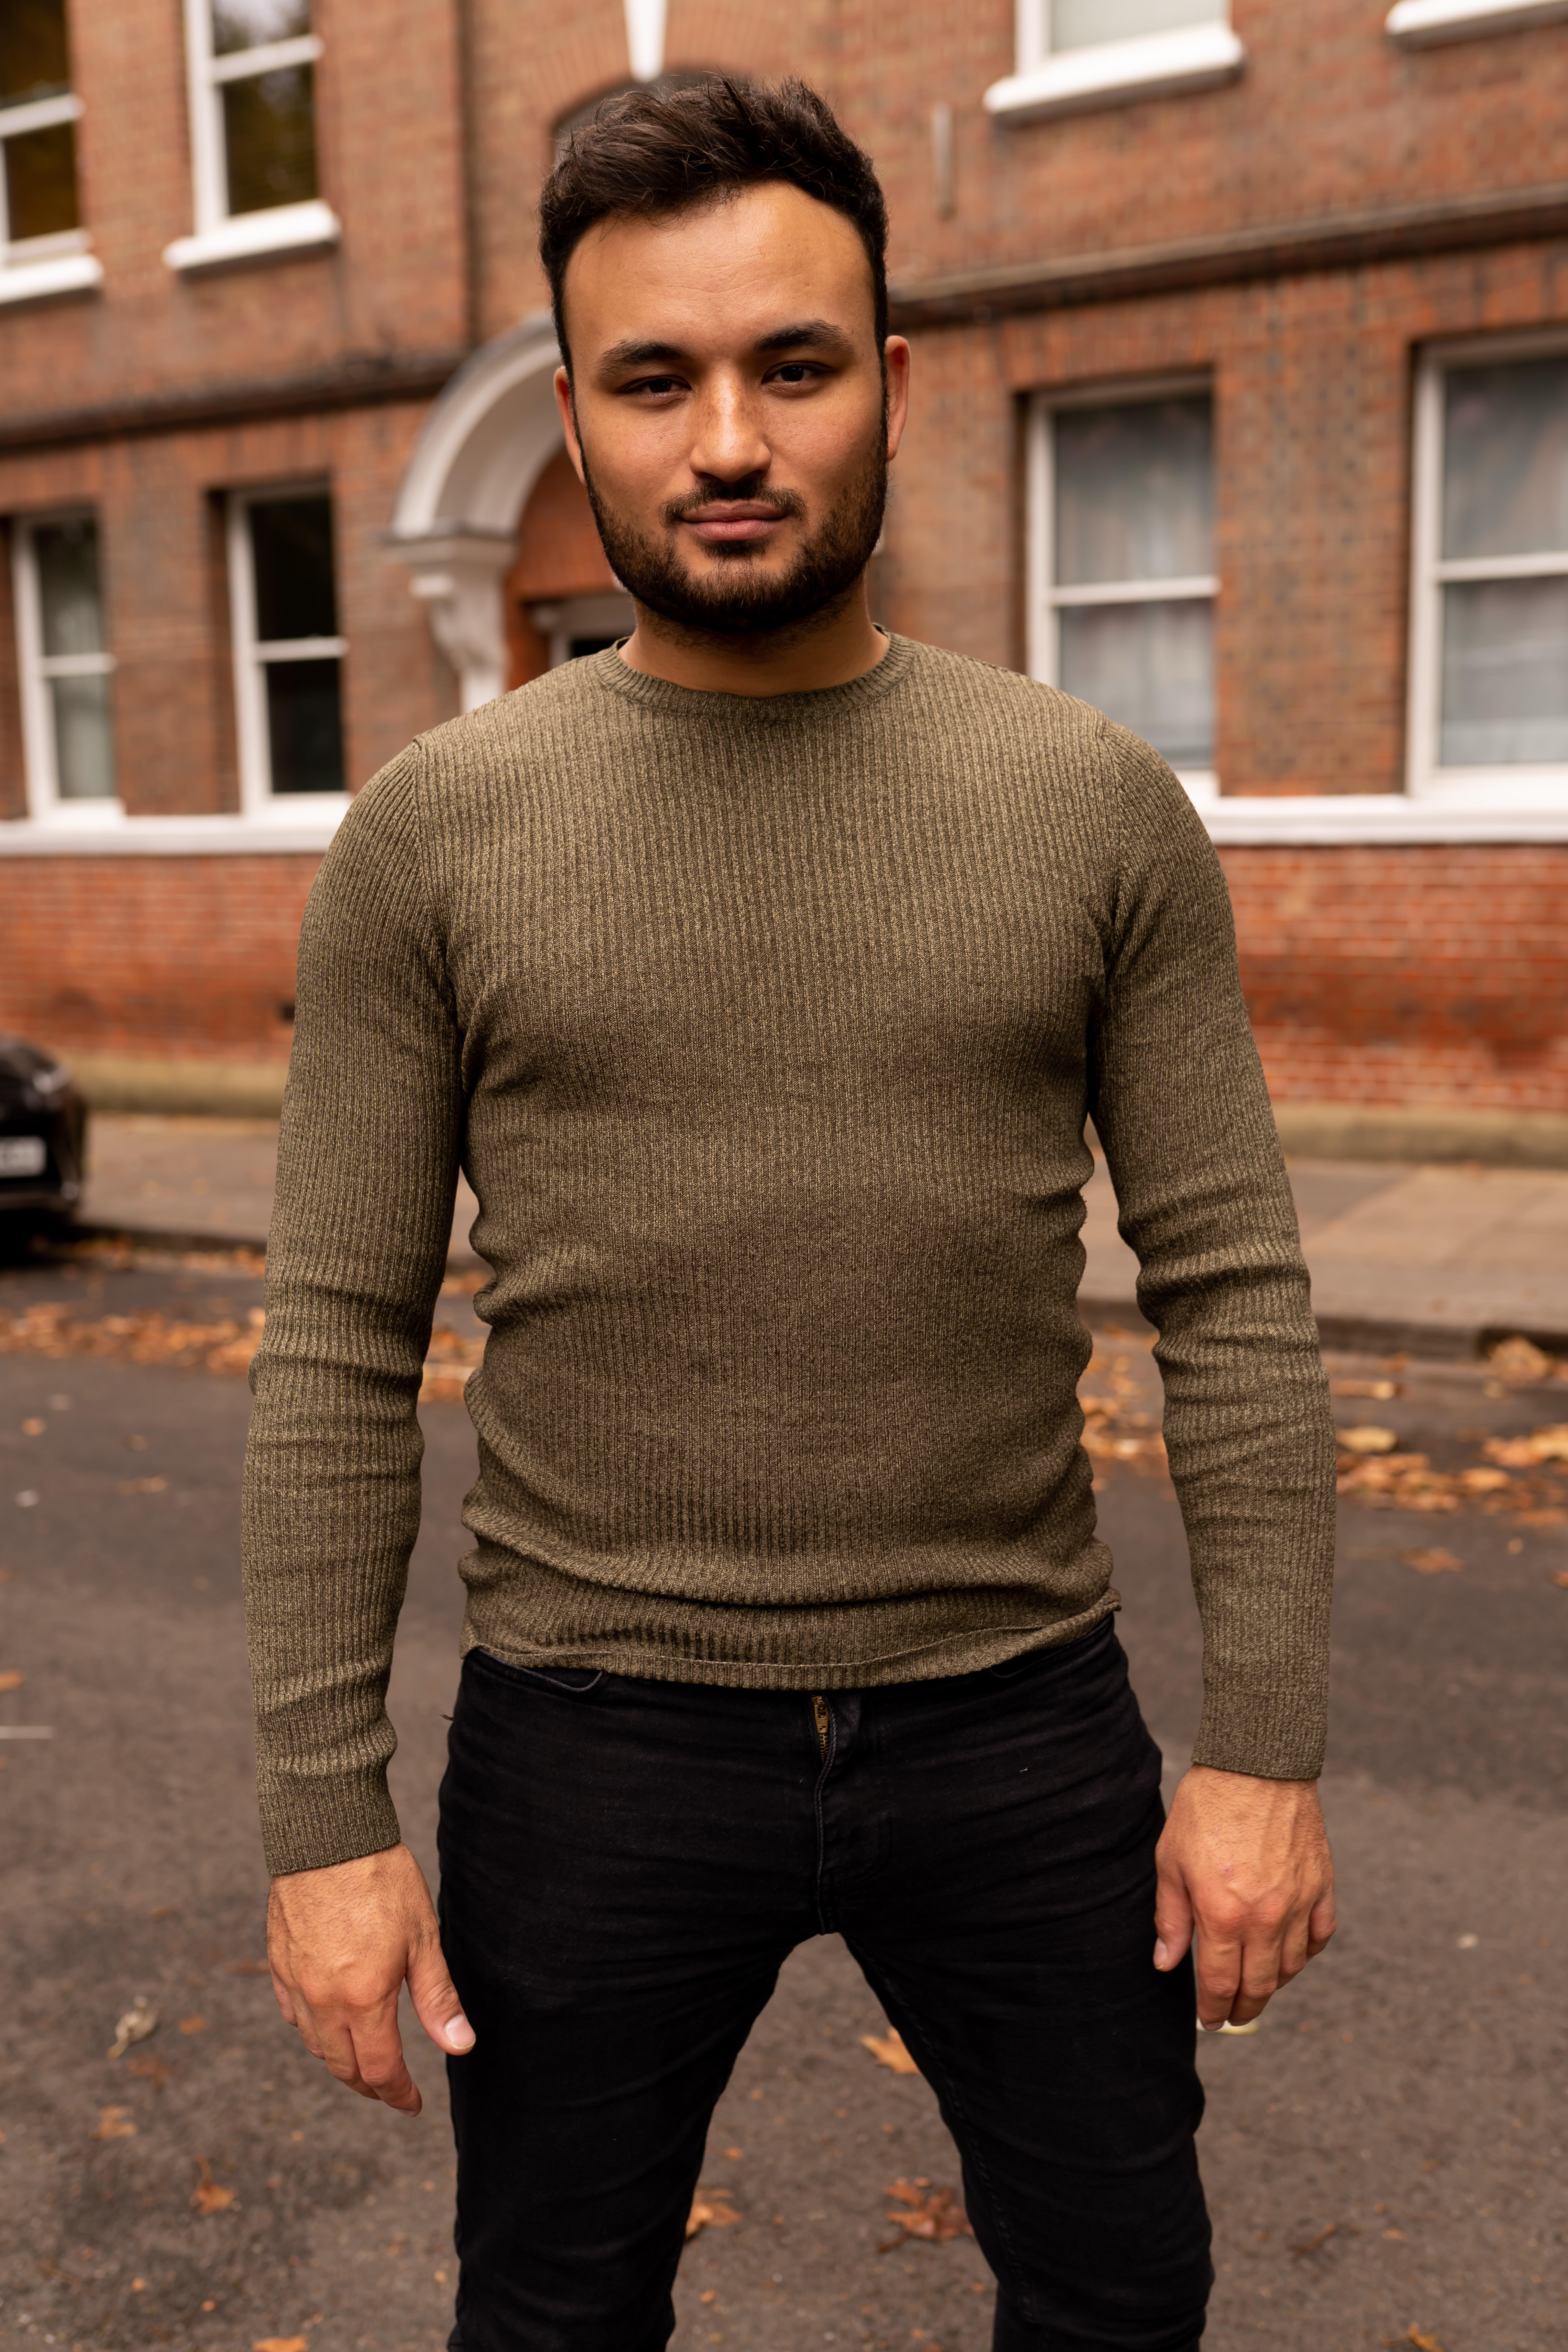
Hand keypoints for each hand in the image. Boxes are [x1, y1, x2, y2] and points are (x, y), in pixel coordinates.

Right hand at [267, 1842, 474, 2114]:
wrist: (328, 1834)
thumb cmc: (382, 1879)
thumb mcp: (423, 1938)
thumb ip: (437, 1998)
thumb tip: (460, 2045)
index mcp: (363, 1998)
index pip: (379, 2069)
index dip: (398, 2094)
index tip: (413, 2104)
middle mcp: (323, 2000)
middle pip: (343, 2067)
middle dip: (369, 2085)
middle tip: (391, 2089)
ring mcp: (295, 1983)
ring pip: (315, 2044)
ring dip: (340, 2061)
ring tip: (364, 2060)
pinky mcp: (279, 1963)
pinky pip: (293, 2014)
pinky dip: (312, 2029)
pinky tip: (328, 2023)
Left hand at [1153, 1765, 1335, 2028]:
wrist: (1256, 1763)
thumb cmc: (1206, 1807)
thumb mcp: (1171, 1861)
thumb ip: (1171, 1918)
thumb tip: (1166, 1964)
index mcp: (1223, 1914)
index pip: (1220, 1983)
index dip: (1213, 2009)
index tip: (1209, 2020)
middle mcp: (1266, 1917)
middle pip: (1259, 1985)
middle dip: (1243, 2008)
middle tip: (1232, 2016)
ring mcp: (1299, 1903)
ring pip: (1292, 1966)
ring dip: (1273, 1983)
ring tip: (1256, 1985)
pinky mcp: (1322, 1885)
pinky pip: (1320, 1936)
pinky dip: (1306, 1952)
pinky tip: (1290, 1953)